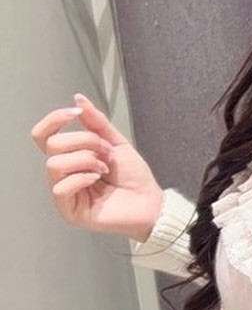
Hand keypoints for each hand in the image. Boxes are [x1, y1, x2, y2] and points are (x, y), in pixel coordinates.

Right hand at [30, 93, 164, 240]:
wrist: (150, 202)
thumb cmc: (134, 176)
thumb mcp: (116, 143)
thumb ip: (96, 123)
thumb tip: (78, 99)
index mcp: (70, 157)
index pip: (43, 135)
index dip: (54, 120)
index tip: (74, 113)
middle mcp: (62, 174)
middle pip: (52, 145)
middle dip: (83, 141)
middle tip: (105, 152)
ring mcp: (63, 192)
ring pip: (55, 165)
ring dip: (85, 160)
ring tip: (104, 168)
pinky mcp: (68, 210)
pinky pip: (60, 188)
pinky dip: (81, 179)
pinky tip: (97, 180)